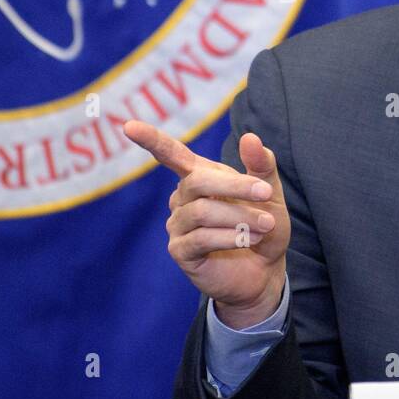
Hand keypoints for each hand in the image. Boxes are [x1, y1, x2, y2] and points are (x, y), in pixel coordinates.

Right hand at [123, 120, 289, 328]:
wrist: (265, 273)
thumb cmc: (263, 227)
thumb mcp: (270, 194)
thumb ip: (261, 166)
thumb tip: (249, 137)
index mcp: (199, 177)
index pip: (170, 154)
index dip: (151, 140)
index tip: (128, 126)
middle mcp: (182, 199)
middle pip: (197, 181)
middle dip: (234, 185)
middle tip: (265, 193)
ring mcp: (178, 226)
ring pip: (201, 211)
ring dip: (239, 217)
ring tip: (265, 225)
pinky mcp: (180, 252)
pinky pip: (200, 238)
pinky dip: (229, 237)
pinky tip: (248, 241)